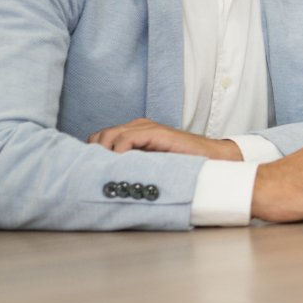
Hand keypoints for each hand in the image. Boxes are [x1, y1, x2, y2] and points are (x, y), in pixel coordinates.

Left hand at [89, 118, 241, 160]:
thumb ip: (130, 164)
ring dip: (104, 154)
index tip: (91, 173)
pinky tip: (122, 164)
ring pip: (109, 135)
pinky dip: (118, 152)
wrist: (211, 159)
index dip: (93, 154)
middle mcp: (137, 126)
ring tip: (107, 172)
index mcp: (133, 132)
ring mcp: (146, 127)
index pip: (100, 138)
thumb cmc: (182, 165)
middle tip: (97, 174)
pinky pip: (126, 138)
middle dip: (94, 154)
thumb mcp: (149, 165)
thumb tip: (103, 177)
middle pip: (99, 136)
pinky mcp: (155, 132)